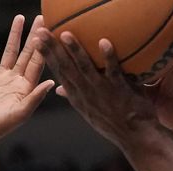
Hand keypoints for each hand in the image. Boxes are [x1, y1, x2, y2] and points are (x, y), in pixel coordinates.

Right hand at [0, 15, 54, 142]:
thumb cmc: (1, 126)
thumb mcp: (21, 112)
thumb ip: (35, 97)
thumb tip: (52, 83)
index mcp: (27, 87)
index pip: (37, 62)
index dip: (44, 46)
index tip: (50, 30)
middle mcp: (16, 80)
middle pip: (26, 52)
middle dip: (34, 35)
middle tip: (41, 17)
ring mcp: (1, 77)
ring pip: (9, 51)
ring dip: (14, 35)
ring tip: (19, 18)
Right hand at [40, 31, 159, 147]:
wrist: (135, 137)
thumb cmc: (114, 123)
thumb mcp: (89, 113)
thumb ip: (74, 97)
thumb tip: (58, 89)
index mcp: (78, 98)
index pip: (59, 73)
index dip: (47, 57)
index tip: (36, 41)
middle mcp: (86, 94)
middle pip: (66, 68)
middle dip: (52, 49)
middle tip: (41, 31)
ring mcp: (102, 92)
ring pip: (86, 68)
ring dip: (75, 51)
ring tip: (65, 33)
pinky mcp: (120, 91)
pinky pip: (113, 72)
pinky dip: (108, 57)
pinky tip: (104, 42)